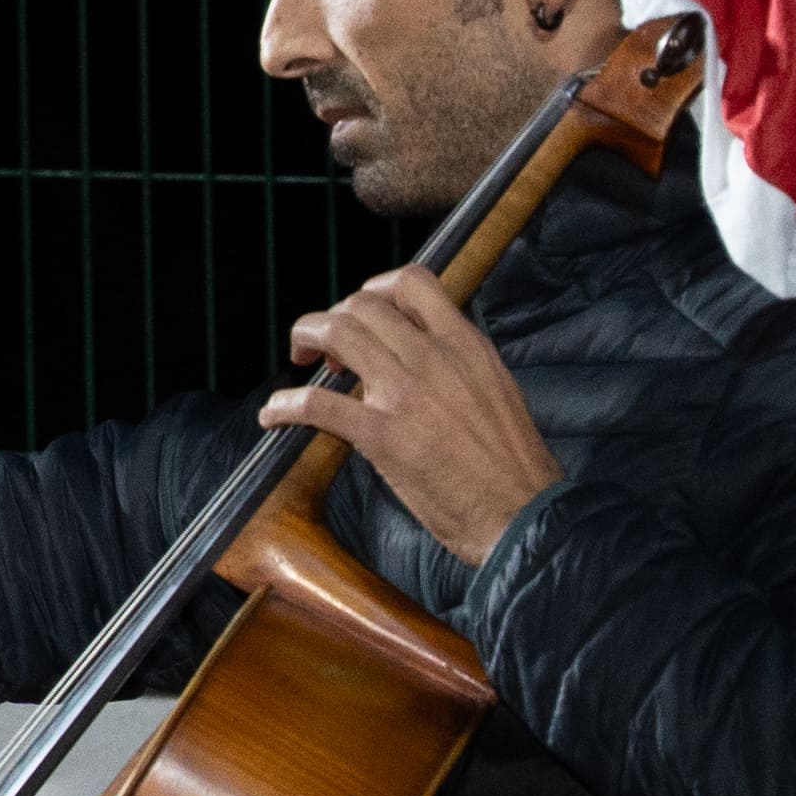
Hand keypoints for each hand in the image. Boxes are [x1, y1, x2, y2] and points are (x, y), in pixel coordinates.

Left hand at [261, 268, 561, 564]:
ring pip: (337, 334)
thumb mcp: (496, 387)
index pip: (411, 282)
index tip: (363, 313)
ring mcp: (406, 394)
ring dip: (306, 339)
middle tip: (327, 349)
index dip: (373, 289)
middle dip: (333, 317)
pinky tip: (274, 416)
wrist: (522, 512)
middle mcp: (434, 358)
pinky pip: (317, 405)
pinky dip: (285, 406)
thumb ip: (458, 362)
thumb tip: (423, 351)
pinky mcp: (382, 437)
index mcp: (466, 344)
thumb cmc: (512, 464)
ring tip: (300, 361)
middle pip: (362, 305)